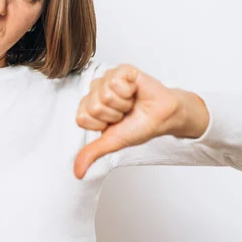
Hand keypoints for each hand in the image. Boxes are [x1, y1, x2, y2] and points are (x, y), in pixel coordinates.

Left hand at [73, 64, 180, 178]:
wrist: (163, 116)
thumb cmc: (139, 125)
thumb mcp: (113, 142)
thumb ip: (92, 153)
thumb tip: (77, 172)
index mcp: (89, 107)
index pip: (82, 117)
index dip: (101, 124)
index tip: (114, 123)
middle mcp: (96, 91)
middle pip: (93, 106)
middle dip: (113, 114)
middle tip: (125, 112)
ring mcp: (108, 78)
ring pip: (104, 94)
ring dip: (122, 104)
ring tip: (131, 103)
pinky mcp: (122, 69)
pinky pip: (115, 81)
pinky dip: (128, 91)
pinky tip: (134, 91)